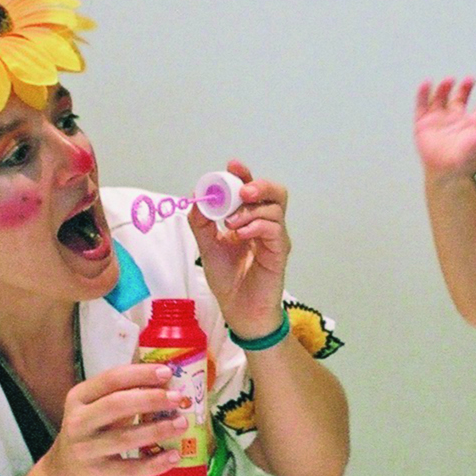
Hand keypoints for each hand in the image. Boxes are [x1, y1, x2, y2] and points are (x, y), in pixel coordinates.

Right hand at [40, 364, 187, 475]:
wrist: (66, 469)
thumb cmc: (92, 428)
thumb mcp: (96, 405)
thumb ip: (123, 390)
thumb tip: (165, 371)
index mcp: (79, 396)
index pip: (111, 379)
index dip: (140, 374)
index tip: (167, 372)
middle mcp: (78, 421)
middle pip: (116, 405)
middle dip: (151, 399)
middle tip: (178, 397)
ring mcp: (86, 449)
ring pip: (125, 438)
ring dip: (157, 430)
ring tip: (182, 424)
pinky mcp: (98, 472)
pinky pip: (130, 469)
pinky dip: (154, 463)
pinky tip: (174, 456)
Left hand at [189, 160, 289, 340]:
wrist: (238, 309)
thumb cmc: (229, 279)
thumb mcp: (206, 245)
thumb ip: (201, 222)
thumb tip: (196, 197)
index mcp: (249, 219)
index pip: (252, 189)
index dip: (244, 174)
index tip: (232, 166)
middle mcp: (266, 224)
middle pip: (275, 192)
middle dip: (258, 185)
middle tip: (241, 191)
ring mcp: (275, 238)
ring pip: (275, 208)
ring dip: (251, 210)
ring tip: (231, 223)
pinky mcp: (279, 252)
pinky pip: (274, 230)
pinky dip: (256, 226)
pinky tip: (241, 235)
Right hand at [414, 77, 475, 181]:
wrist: (448, 172)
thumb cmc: (468, 159)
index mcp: (470, 125)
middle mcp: (454, 122)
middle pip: (458, 100)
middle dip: (464, 89)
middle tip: (470, 79)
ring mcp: (438, 122)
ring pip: (440, 100)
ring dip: (444, 89)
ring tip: (449, 79)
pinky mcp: (423, 125)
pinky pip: (422, 106)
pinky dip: (423, 94)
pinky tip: (427, 83)